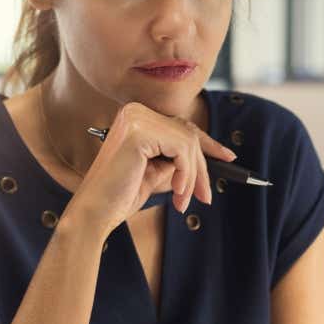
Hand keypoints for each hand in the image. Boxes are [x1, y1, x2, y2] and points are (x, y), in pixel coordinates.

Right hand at [67, 101, 236, 233]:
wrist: (95, 213)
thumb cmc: (120, 196)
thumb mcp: (156, 172)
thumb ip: (176, 160)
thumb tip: (207, 159)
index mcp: (136, 117)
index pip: (180, 126)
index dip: (208, 143)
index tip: (228, 157)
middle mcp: (135, 111)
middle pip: (187, 134)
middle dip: (201, 168)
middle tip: (206, 197)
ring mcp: (136, 118)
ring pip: (188, 142)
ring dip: (192, 176)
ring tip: (183, 200)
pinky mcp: (139, 132)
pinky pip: (181, 150)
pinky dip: (186, 175)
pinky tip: (177, 193)